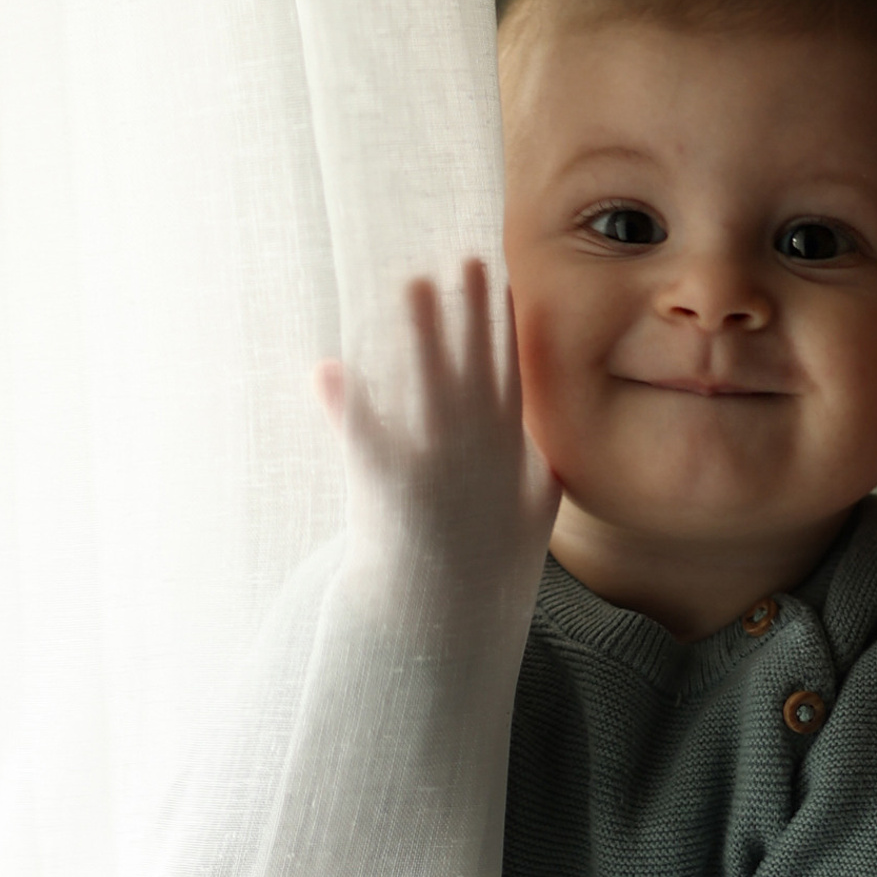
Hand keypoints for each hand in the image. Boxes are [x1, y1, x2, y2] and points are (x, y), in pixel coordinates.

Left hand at [317, 260, 558, 625]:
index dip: (503, 321)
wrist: (451, 615)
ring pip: (426, 378)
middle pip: (473, 360)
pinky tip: (326, 369)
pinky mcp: (391, 480)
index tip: (500, 279)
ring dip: (419, 331)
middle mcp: (475, 443)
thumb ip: (540, 476)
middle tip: (461, 261)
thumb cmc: (492, 566)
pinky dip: (344, 401)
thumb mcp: (532, 516)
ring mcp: (433, 457)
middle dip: (468, 309)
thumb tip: (550, 460)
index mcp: (508, 445)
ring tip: (411, 286)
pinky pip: (363, 429)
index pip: (510, 368)